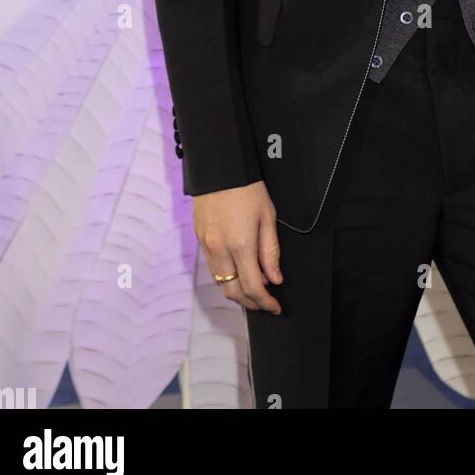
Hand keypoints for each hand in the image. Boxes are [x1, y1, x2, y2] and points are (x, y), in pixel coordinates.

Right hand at [193, 180, 282, 312]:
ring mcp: (206, 245)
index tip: (275, 306)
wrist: (220, 167)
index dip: (265, 302)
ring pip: (220, 282)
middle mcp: (220, 249)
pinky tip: (237, 271)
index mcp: (241, 244)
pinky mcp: (199, 239)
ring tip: (253, 289)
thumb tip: (274, 279)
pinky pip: (212, 267)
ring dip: (236, 292)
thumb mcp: (268, 217)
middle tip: (265, 303)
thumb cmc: (248, 188)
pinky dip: (225, 276)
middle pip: (233, 291)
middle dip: (250, 303)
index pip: (252, 287)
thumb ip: (270, 251)